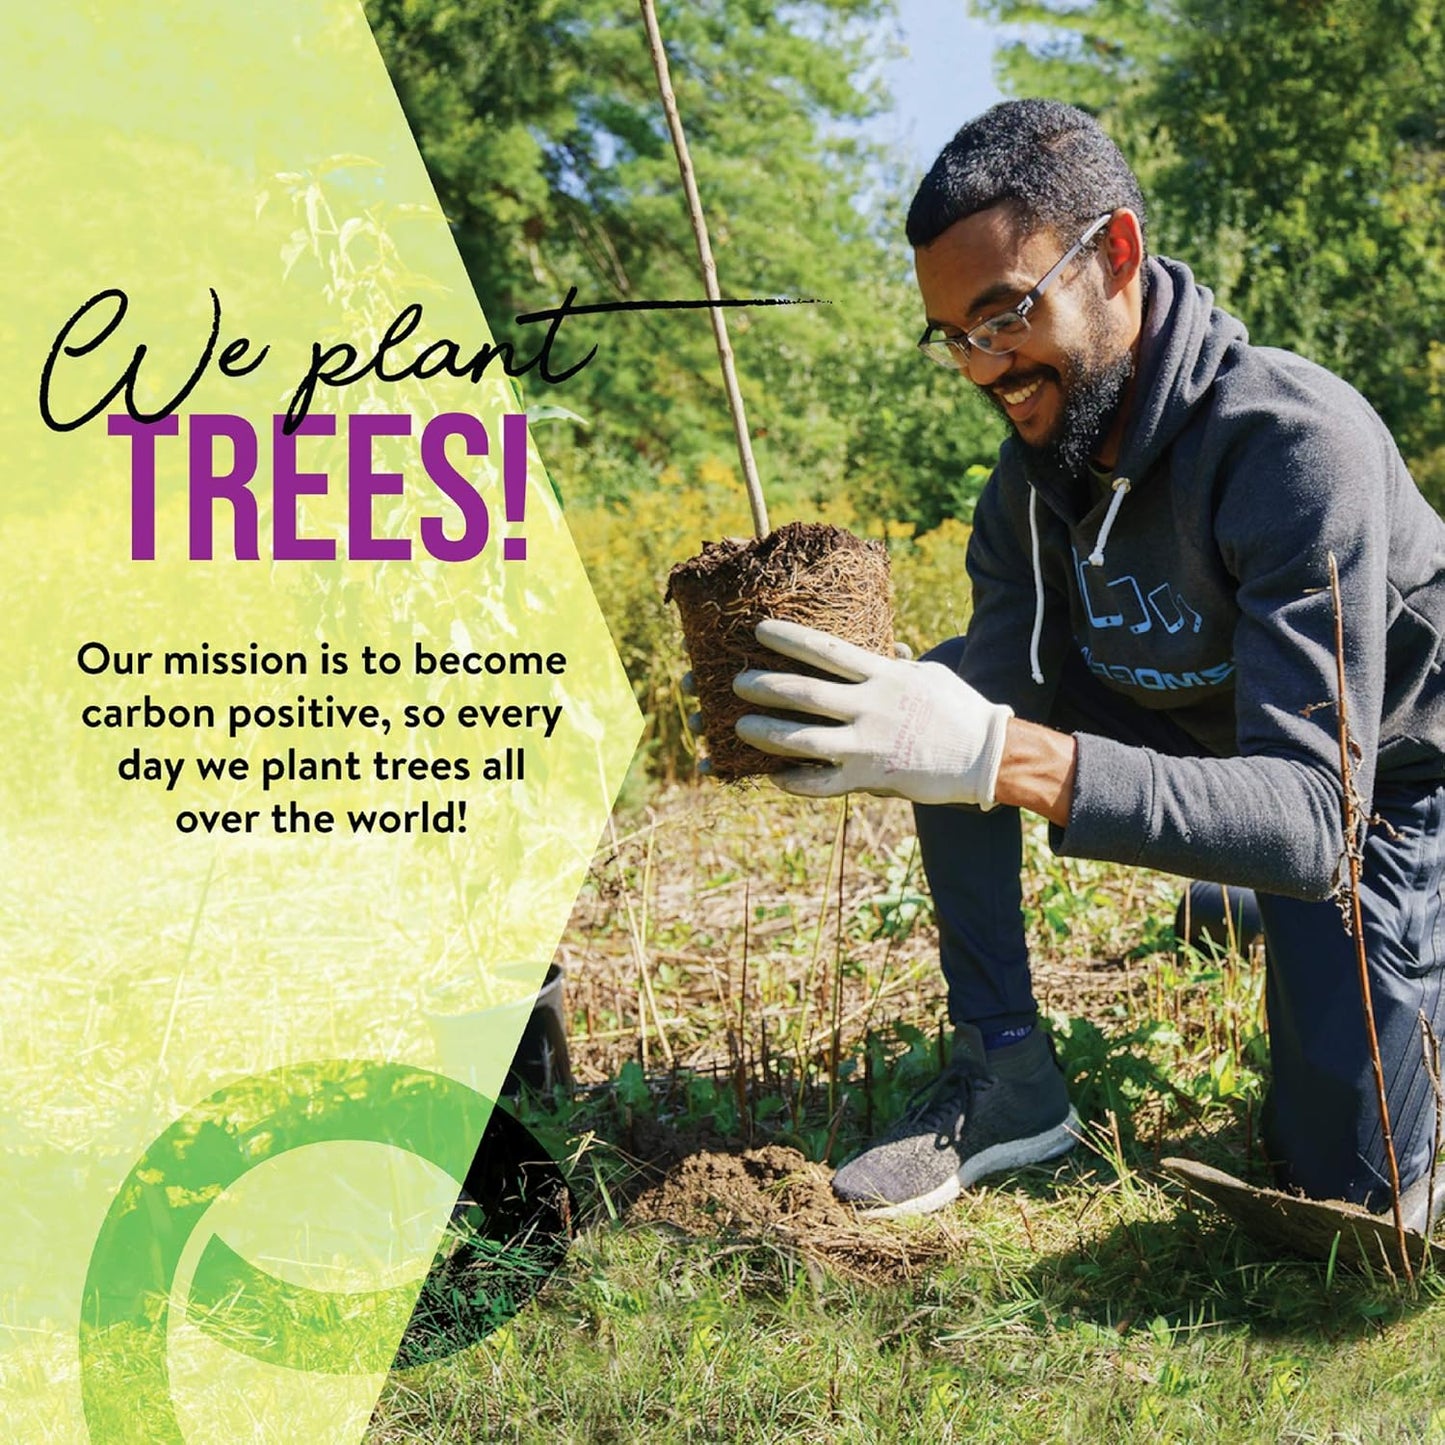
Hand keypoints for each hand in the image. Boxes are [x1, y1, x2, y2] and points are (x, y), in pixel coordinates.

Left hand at [732, 619, 1012, 805]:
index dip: (789, 638)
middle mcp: (870, 706)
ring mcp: (868, 744)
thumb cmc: (959, 709)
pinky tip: (775, 777)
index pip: (826, 650)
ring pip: (803, 739)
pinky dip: (796, 781)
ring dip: (767, 732)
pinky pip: (823, 783)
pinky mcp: (871, 777)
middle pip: (804, 693)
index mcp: (883, 675)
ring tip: (741, 727)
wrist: (988, 755)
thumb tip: (889, 651)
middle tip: (736, 682)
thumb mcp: (928, 675)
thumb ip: (899, 666)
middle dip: (764, 686)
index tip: (759, 630)